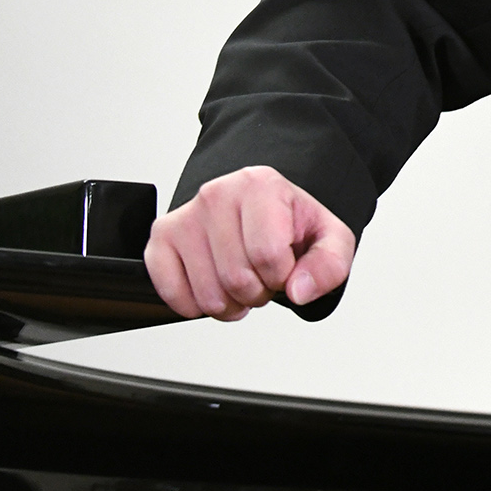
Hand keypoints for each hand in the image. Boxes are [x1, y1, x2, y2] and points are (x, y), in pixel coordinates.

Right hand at [144, 165, 355, 320]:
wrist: (262, 215)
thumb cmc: (292, 226)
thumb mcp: (330, 240)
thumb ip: (328, 265)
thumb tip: (299, 289)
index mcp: (260, 185)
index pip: (267, 255)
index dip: (282, 277)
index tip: (286, 266)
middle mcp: (217, 194)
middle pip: (236, 278)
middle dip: (257, 293)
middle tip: (263, 277)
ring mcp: (185, 216)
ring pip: (207, 294)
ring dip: (230, 304)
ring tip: (241, 282)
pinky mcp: (161, 238)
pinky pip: (171, 292)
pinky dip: (195, 305)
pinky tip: (214, 288)